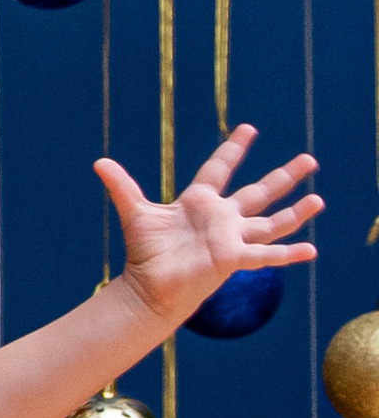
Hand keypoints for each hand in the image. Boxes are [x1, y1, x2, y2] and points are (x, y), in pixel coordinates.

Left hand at [95, 128, 320, 326]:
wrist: (149, 288)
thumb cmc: (145, 254)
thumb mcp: (136, 213)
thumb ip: (122, 186)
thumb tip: (99, 162)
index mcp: (200, 202)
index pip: (220, 168)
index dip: (233, 149)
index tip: (248, 129)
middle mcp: (222, 218)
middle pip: (259, 192)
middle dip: (284, 176)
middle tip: (310, 159)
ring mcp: (232, 238)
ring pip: (272, 222)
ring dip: (296, 212)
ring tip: (319, 200)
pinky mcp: (234, 258)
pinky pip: (267, 255)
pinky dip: (289, 254)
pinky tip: (312, 251)